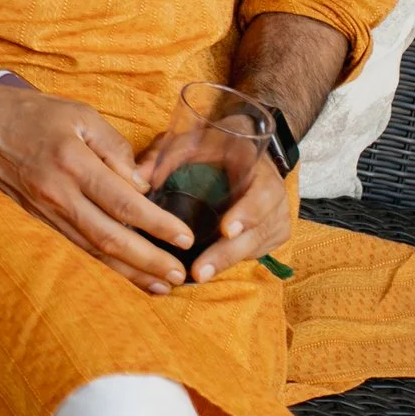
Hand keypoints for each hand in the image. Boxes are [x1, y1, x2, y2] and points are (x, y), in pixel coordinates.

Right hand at [0, 80, 196, 293]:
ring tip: (158, 286)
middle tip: (179, 276)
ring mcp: (42, 210)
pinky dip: (100, 265)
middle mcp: (57, 193)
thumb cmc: (29, 112)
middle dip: (148, 261)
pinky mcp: (33, 219)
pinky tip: (120, 273)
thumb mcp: (78, 113)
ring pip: (91, 250)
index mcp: (72, 163)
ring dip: (127, 272)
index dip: (157, 225)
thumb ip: (114, 146)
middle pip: (110, 237)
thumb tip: (140, 185)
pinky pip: (72, 247)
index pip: (124, 203)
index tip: (185, 238)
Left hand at [141, 133, 293, 284]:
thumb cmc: (218, 144)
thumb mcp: (196, 139)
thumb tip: (139, 177)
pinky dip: (230, 261)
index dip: (246, 214)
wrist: (249, 148)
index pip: (261, 196)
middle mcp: (275, 198)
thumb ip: (169, 154)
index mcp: (260, 170)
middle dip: (226, 253)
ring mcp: (275, 219)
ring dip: (225, 263)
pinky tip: (205, 270)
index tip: (226, 230)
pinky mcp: (270, 235)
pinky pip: (253, 252)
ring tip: (197, 276)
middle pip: (256, 232)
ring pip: (254, 247)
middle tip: (200, 272)